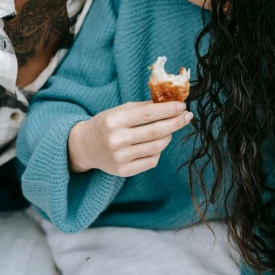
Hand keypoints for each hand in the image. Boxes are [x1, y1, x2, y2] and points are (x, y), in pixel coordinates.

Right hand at [68, 100, 192, 175]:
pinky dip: (159, 151)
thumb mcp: (119, 110)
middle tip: (187, 116)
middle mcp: (116, 140)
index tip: (182, 106)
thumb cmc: (106, 124)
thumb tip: (170, 103)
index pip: (147, 114)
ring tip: (171, 128)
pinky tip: (157, 143)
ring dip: (169, 136)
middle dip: (175, 123)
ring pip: (157, 147)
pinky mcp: (124, 171)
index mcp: (114, 120)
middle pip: (155, 131)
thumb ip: (143, 107)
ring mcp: (120, 158)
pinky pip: (152, 160)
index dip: (168, 110)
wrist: (86, 146)